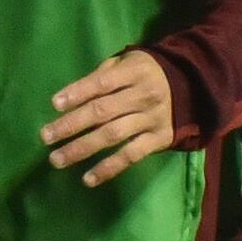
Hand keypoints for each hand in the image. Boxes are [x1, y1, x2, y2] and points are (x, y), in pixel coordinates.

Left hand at [43, 49, 182, 184]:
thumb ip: (104, 74)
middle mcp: (145, 96)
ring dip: (82, 149)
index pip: (102, 83)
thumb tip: (72, 94)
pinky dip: (109, 168)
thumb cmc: (148, 73)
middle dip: (71, 125)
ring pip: (113, 135)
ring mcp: (153, 119)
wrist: (196, 86)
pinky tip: (88, 178)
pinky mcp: (160, 139)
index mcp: (135, 72)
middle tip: (45, 137)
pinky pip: (132, 156)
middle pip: (103, 111)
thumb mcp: (129, 62)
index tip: (54, 104)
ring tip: (57, 159)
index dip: (78, 92)